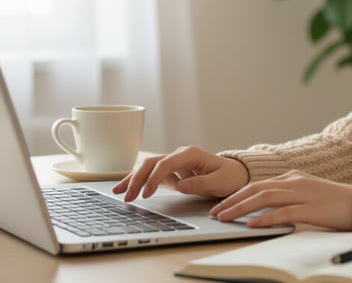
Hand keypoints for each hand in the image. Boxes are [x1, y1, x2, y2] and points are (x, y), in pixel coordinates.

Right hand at [112, 145, 249, 201]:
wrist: (233, 174)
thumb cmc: (228, 176)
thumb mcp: (219, 181)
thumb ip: (200, 183)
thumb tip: (181, 185)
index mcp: (190, 154)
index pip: (166, 164)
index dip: (154, 178)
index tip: (146, 193)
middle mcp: (179, 155)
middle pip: (152, 163)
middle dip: (137, 179)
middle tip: (127, 196)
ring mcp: (174, 163)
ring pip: (147, 167)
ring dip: (133, 179)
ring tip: (118, 192)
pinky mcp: (171, 172)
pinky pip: (151, 175)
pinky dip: (139, 181)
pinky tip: (127, 188)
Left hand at [210, 170, 351, 230]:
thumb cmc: (335, 203)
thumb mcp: (308, 194)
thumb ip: (289, 198)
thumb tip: (265, 211)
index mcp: (293, 177)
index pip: (258, 184)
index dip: (237, 195)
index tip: (222, 205)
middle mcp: (295, 182)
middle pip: (256, 189)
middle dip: (233, 201)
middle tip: (215, 212)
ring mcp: (303, 194)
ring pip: (264, 198)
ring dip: (241, 208)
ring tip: (225, 218)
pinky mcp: (312, 208)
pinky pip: (284, 213)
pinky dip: (266, 218)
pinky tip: (252, 224)